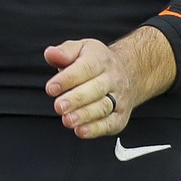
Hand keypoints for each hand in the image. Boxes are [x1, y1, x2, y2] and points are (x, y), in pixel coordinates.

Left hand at [44, 26, 176, 138]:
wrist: (130, 72)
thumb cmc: (98, 62)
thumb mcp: (81, 48)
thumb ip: (64, 52)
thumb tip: (51, 54)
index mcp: (101, 60)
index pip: (85, 68)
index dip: (67, 79)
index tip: (51, 88)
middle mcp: (112, 78)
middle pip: (95, 89)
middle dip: (76, 99)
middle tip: (59, 106)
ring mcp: (119, 98)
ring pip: (103, 107)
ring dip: (84, 115)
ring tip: (68, 120)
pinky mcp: (120, 116)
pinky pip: (110, 124)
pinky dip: (96, 129)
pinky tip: (81, 131)